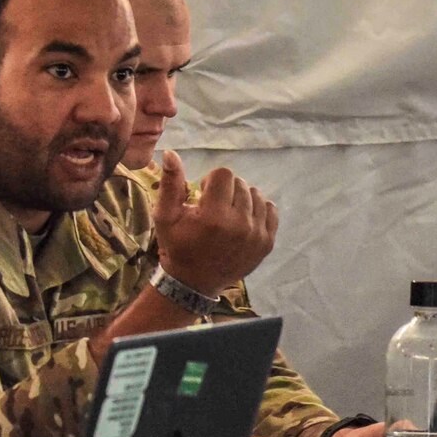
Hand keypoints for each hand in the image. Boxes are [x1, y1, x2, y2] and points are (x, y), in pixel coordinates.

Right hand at [152, 150, 277, 296]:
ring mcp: (256, 235)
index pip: (223, 174)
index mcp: (213, 216)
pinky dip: (257, 210)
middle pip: (240, 183)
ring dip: (241, 199)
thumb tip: (171, 153)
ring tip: (228, 214)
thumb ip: (171, 184)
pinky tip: (242, 220)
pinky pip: (271, 209)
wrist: (194, 283)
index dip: (209, 181)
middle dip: (225, 190)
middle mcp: (239, 225)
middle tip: (213, 208)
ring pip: (256, 194)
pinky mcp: (267, 242)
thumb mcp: (165, 216)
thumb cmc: (177, 246)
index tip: (201, 197)